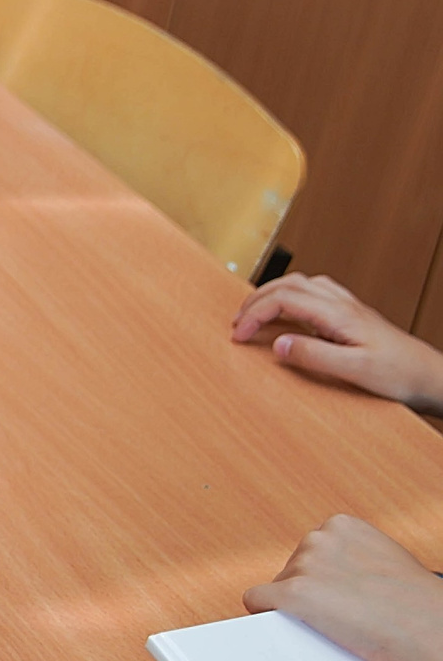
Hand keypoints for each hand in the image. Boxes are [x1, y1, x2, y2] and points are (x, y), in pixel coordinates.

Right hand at [232, 274, 442, 414]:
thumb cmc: (399, 374)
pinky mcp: (353, 315)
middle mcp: (343, 305)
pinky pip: (315, 292)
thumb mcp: (354, 370)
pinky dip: (292, 296)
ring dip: (273, 293)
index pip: (284, 299)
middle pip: (289, 284)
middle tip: (238, 322)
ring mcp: (349, 307)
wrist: (429, 376)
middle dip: (256, 300)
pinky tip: (290, 312)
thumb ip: (314, 355)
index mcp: (339, 314)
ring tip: (255, 313)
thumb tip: (279, 344)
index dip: (255, 314)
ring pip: (302, 284)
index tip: (239, 334)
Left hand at [245, 514, 442, 660]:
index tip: (335, 594)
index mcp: (342, 525)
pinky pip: (257, 601)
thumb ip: (352, 559)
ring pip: (276, 589)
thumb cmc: (416, 603)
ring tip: (334, 623)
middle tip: (338, 614)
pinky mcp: (292, 592)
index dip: (320, 579)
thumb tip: (334, 578)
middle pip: (289, 570)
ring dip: (295, 607)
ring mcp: (304, 564)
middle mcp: (318, 538)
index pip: (308, 552)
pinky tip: (283, 624)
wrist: (431, 625)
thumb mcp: (383, 559)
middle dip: (308, 593)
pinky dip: (265, 614)